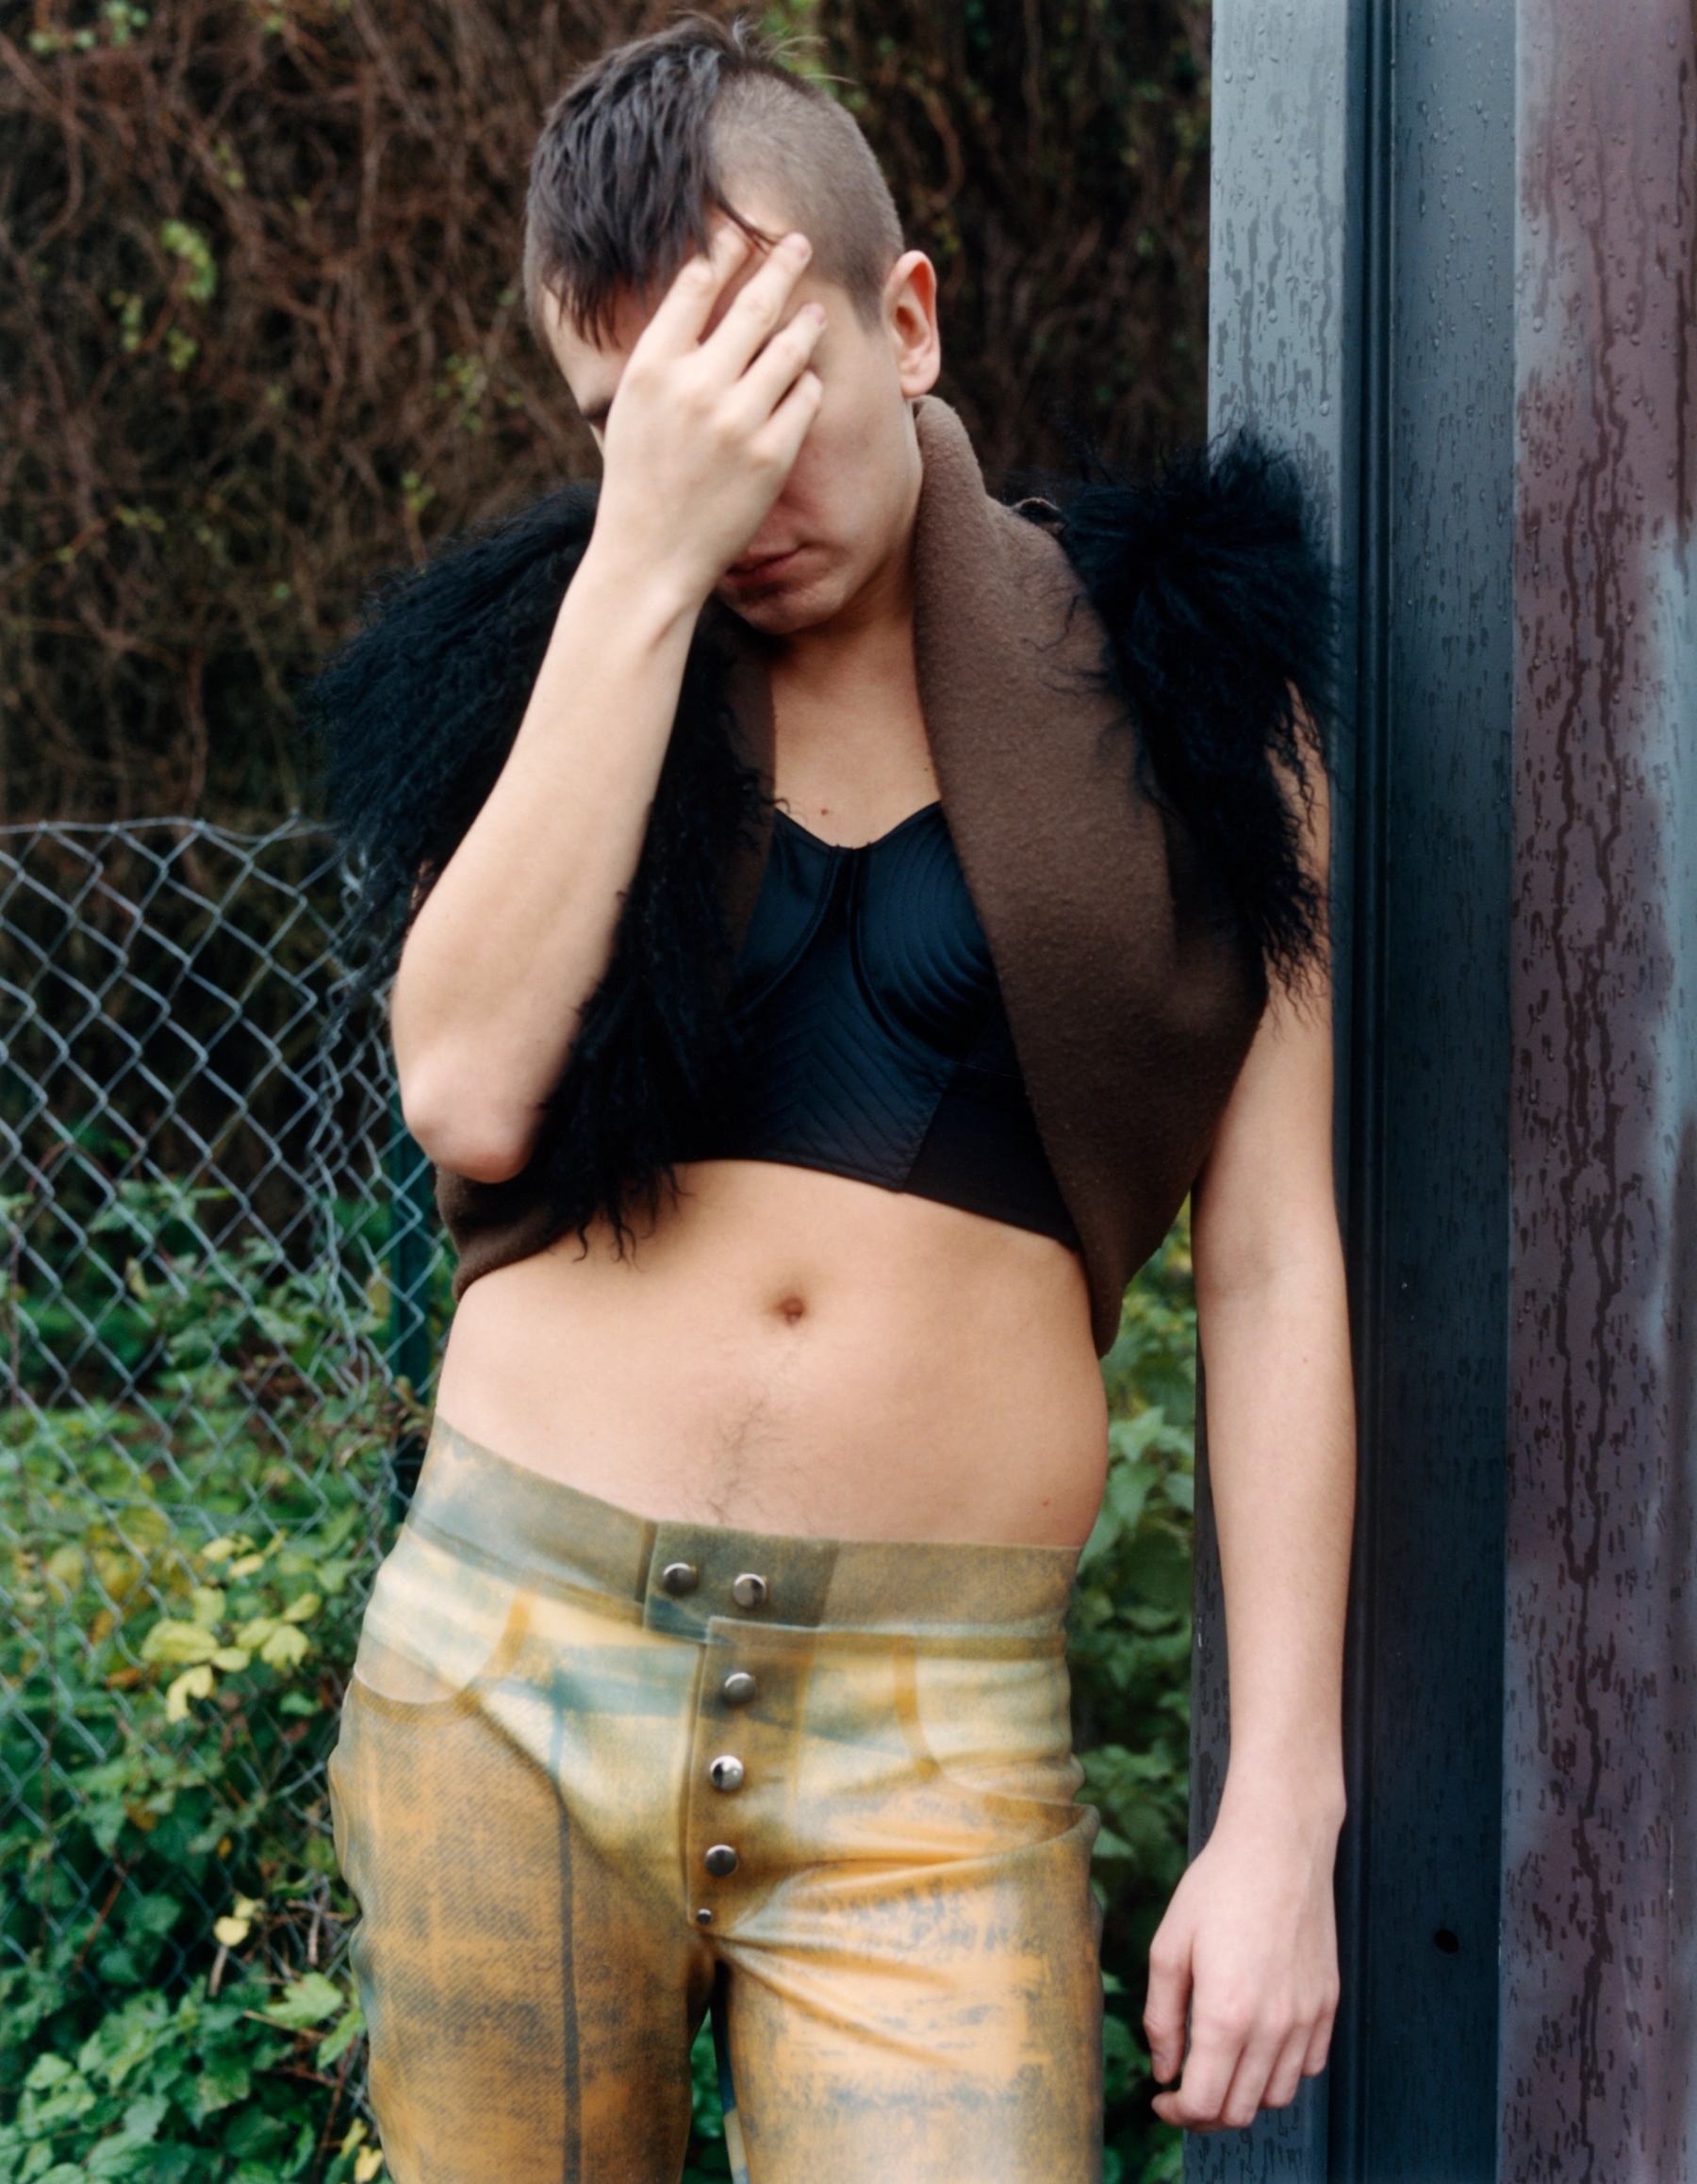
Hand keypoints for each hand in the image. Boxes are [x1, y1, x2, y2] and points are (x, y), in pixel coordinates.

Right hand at [586, 220, 826, 612]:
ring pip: (789, 347)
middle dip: (780, 263)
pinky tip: (802, 385)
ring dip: (805, 323)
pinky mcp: (771, 453)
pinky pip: (804, 396)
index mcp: (651, 367)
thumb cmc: (638, 481)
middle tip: (798, 241)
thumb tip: (696, 298)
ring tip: (814, 313)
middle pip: (751, 303)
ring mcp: (736, 419)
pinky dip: (806, 385)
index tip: (742, 231)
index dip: (724, 250)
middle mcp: (694, 385)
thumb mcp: (632, 408)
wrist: (649, 558)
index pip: (695, 285)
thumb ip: (664, 356)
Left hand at [1143, 1795, 1340, 2131]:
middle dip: (1206, 2112)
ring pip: (1277, 2096)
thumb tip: (1165, 2070)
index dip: (1178, 2114)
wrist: (1278, 1845)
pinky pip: (1308, 2066)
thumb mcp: (1169, 1946)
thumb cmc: (1217, 1888)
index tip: (1162, 2100)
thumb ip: (1161, 2017)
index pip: (1204, 2103)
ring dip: (1245, 2095)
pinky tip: (1258, 2044)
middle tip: (1184, 2090)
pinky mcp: (1328, 2005)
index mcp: (1225, 2015)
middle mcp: (1272, 2027)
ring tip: (1220, 2066)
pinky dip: (1281, 2072)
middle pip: (1241, 2111)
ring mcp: (1307, 2018)